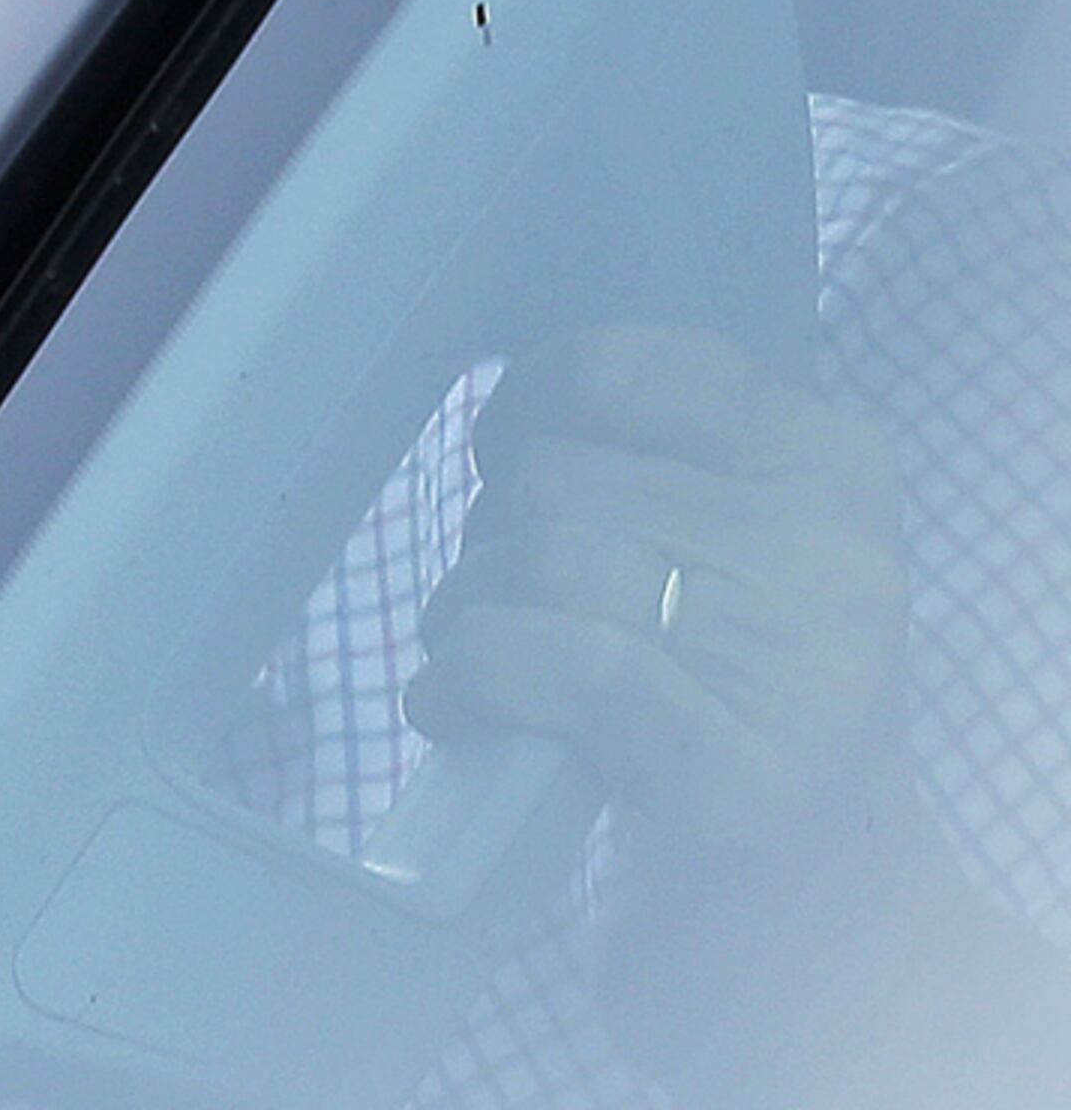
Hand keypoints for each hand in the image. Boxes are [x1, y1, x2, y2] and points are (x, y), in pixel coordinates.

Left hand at [408, 322, 933, 1098]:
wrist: (821, 926)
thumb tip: (497, 409)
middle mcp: (833, 551)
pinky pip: (553, 660)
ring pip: (538, 559)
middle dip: (493, 548)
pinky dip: (470, 679)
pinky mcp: (730, 770)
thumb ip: (651, 462)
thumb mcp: (736, 551)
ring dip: (467, 616)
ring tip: (495, 674)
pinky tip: (459, 711)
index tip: (507, 455)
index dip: (531, 406)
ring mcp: (796, 663)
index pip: (628, 369)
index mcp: (835, 467)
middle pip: (557, 478)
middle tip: (510, 618)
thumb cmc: (735, 714)